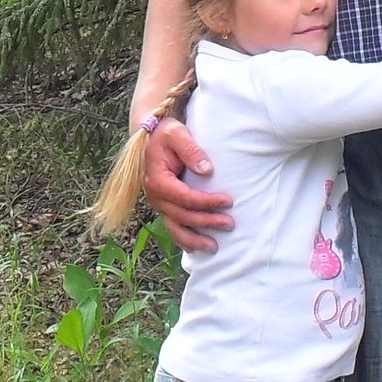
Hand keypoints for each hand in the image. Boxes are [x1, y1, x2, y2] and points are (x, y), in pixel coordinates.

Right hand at [144, 118, 233, 251]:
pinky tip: (198, 248)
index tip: (228, 201)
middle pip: (182, 215)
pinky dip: (184, 239)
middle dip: (206, 222)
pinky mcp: (163, 206)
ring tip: (214, 247)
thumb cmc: (166, 133)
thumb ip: (191, 150)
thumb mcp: (177, 133)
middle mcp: (154, 195)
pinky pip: (172, 227)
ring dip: (194, 240)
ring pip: (174, 227)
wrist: (151, 135)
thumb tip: (207, 170)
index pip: (185, 197)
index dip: (207, 202)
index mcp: (157, 180)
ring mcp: (158, 203)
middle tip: (230, 223)